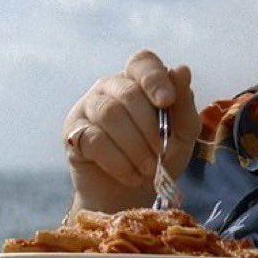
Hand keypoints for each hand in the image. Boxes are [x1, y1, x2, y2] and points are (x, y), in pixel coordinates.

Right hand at [62, 50, 199, 211]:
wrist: (132, 195)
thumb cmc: (160, 156)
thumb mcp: (183, 134)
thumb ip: (184, 104)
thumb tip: (182, 69)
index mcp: (139, 81)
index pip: (142, 62)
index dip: (154, 78)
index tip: (166, 101)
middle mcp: (110, 88)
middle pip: (128, 93)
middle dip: (150, 128)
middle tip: (161, 154)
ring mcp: (88, 108)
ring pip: (109, 114)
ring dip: (135, 146)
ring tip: (149, 168)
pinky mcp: (73, 134)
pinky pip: (94, 139)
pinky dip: (118, 161)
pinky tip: (131, 175)